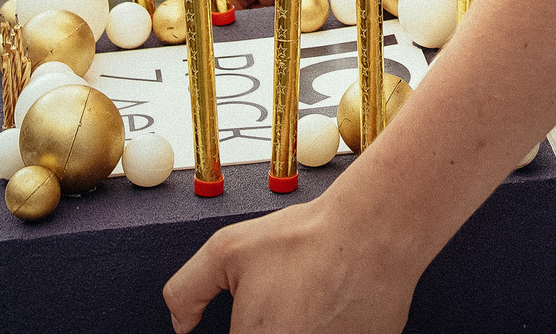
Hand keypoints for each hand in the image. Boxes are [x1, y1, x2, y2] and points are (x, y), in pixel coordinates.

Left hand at [165, 191, 419, 333]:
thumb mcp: (226, 250)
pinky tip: (333, 307)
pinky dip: (330, 327)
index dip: (240, 330)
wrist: (374, 231)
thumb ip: (186, 290)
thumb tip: (181, 322)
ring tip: (309, 302)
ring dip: (301, 327)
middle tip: (280, 306)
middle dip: (269, 327)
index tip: (246, 320)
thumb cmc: (308, 239)